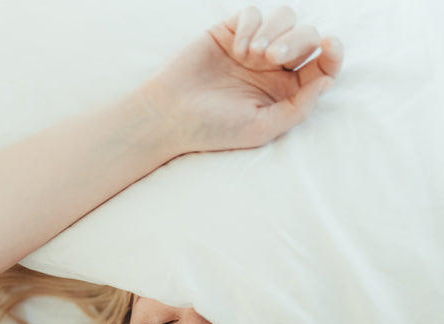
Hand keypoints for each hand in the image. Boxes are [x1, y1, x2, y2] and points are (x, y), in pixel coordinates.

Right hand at [141, 5, 342, 153]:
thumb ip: (298, 108)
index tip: (329, 46)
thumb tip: (326, 81)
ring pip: (286, 17)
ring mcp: (254, 47)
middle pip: (308, 36)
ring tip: (251, 55)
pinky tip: (236, 48)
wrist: (172, 115)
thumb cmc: (215, 129)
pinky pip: (254, 13)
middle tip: (272, 58)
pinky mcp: (231, 31)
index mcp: (287, 92)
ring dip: (275, 31)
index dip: (333, 53)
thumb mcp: (262, 128)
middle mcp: (275, 67)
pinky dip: (250, 25)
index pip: (322, 66)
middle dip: (296, 41)